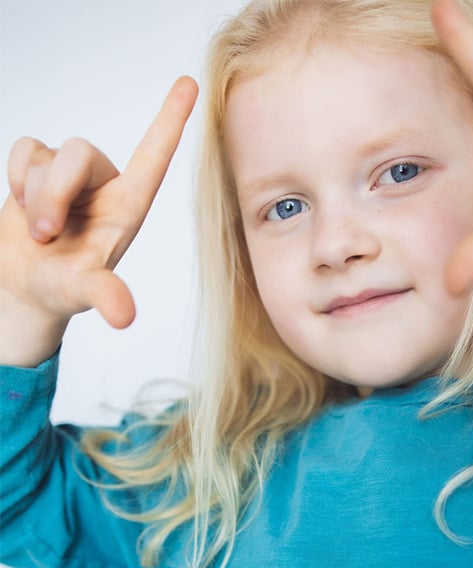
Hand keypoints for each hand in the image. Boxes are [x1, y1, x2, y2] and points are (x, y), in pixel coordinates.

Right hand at [0, 77, 197, 338]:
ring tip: (39, 230)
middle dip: (53, 193)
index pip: (154, 156)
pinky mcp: (40, 166)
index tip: (193, 83)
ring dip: (33, 193)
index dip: (172, 119)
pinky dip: (16, 177)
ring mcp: (72, 175)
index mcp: (129, 206)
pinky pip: (25, 147)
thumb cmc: (64, 287)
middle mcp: (105, 184)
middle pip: (78, 153)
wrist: (25, 286)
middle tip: (45, 236)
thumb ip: (105, 295)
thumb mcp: (85, 291)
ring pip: (48, 154)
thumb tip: (122, 316)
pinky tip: (24, 206)